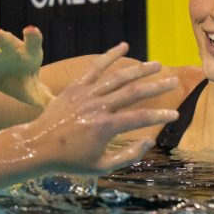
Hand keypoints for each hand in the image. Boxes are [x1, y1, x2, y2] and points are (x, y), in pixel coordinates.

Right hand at [0, 26, 53, 108]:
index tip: (30, 30)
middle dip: (1, 36)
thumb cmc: (21, 81)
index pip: (32, 42)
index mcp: (28, 53)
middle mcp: (10, 49)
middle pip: (7, 41)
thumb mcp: (33, 91)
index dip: (32, 36)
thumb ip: (45, 98)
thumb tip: (59, 108)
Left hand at [17, 42, 178, 174]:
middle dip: (157, 86)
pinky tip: (124, 46)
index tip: (175, 114)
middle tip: (174, 82)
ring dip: (140, 69)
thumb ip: (128, 155)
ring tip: (157, 65)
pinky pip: (95, 67)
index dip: (160, 115)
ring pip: (118, 77)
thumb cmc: (70, 160)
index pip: (141, 118)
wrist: (38, 146)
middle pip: (134, 92)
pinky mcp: (76, 87)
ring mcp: (86, 94)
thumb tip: (149, 141)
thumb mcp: (101, 167)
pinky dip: (110, 55)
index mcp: (106, 127)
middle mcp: (98, 107)